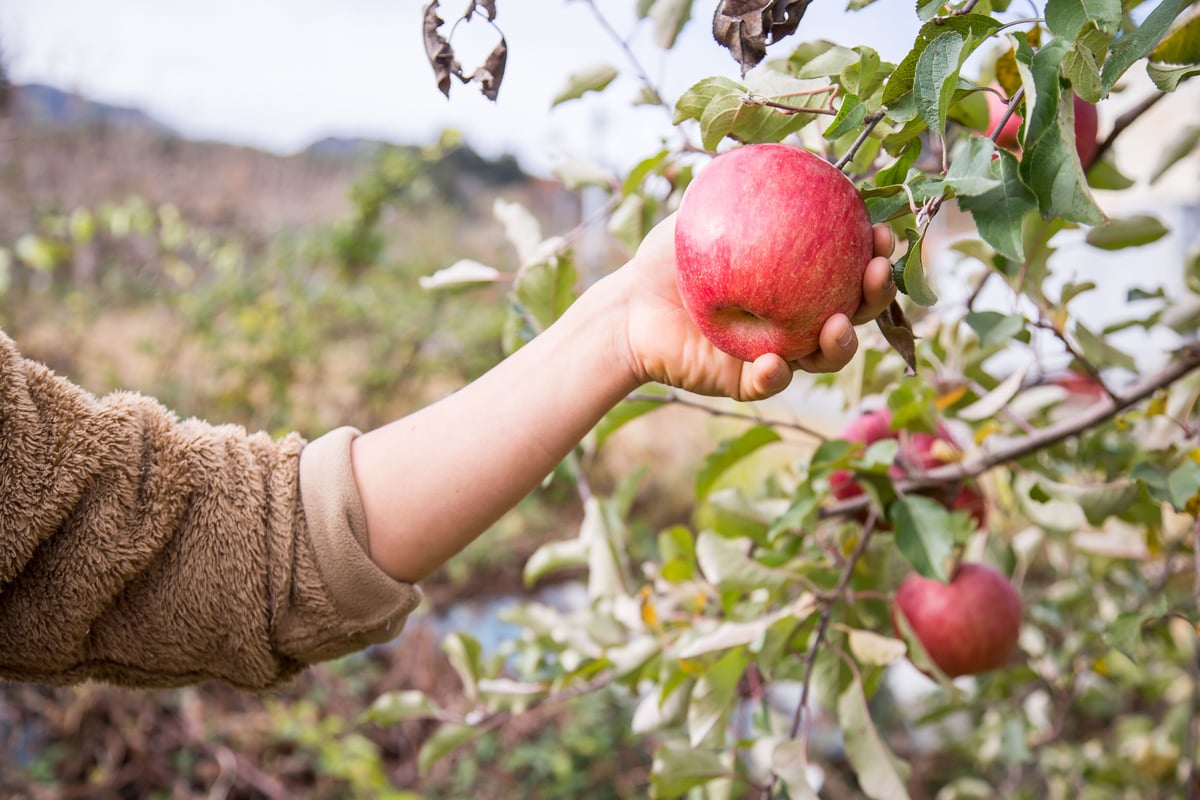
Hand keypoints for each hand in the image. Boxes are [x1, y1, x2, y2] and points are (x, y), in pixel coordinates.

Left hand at [612, 212, 896, 401]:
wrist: (626, 307)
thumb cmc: (666, 258)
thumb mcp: (705, 212)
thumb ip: (746, 186)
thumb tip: (796, 150)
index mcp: (797, 280)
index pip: (848, 267)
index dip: (875, 254)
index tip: (884, 233)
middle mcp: (795, 318)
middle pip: (852, 313)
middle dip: (875, 296)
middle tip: (875, 272)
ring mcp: (775, 352)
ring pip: (823, 357)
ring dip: (840, 345)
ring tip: (837, 327)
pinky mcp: (744, 382)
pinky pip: (768, 384)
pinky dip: (775, 375)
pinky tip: (776, 362)